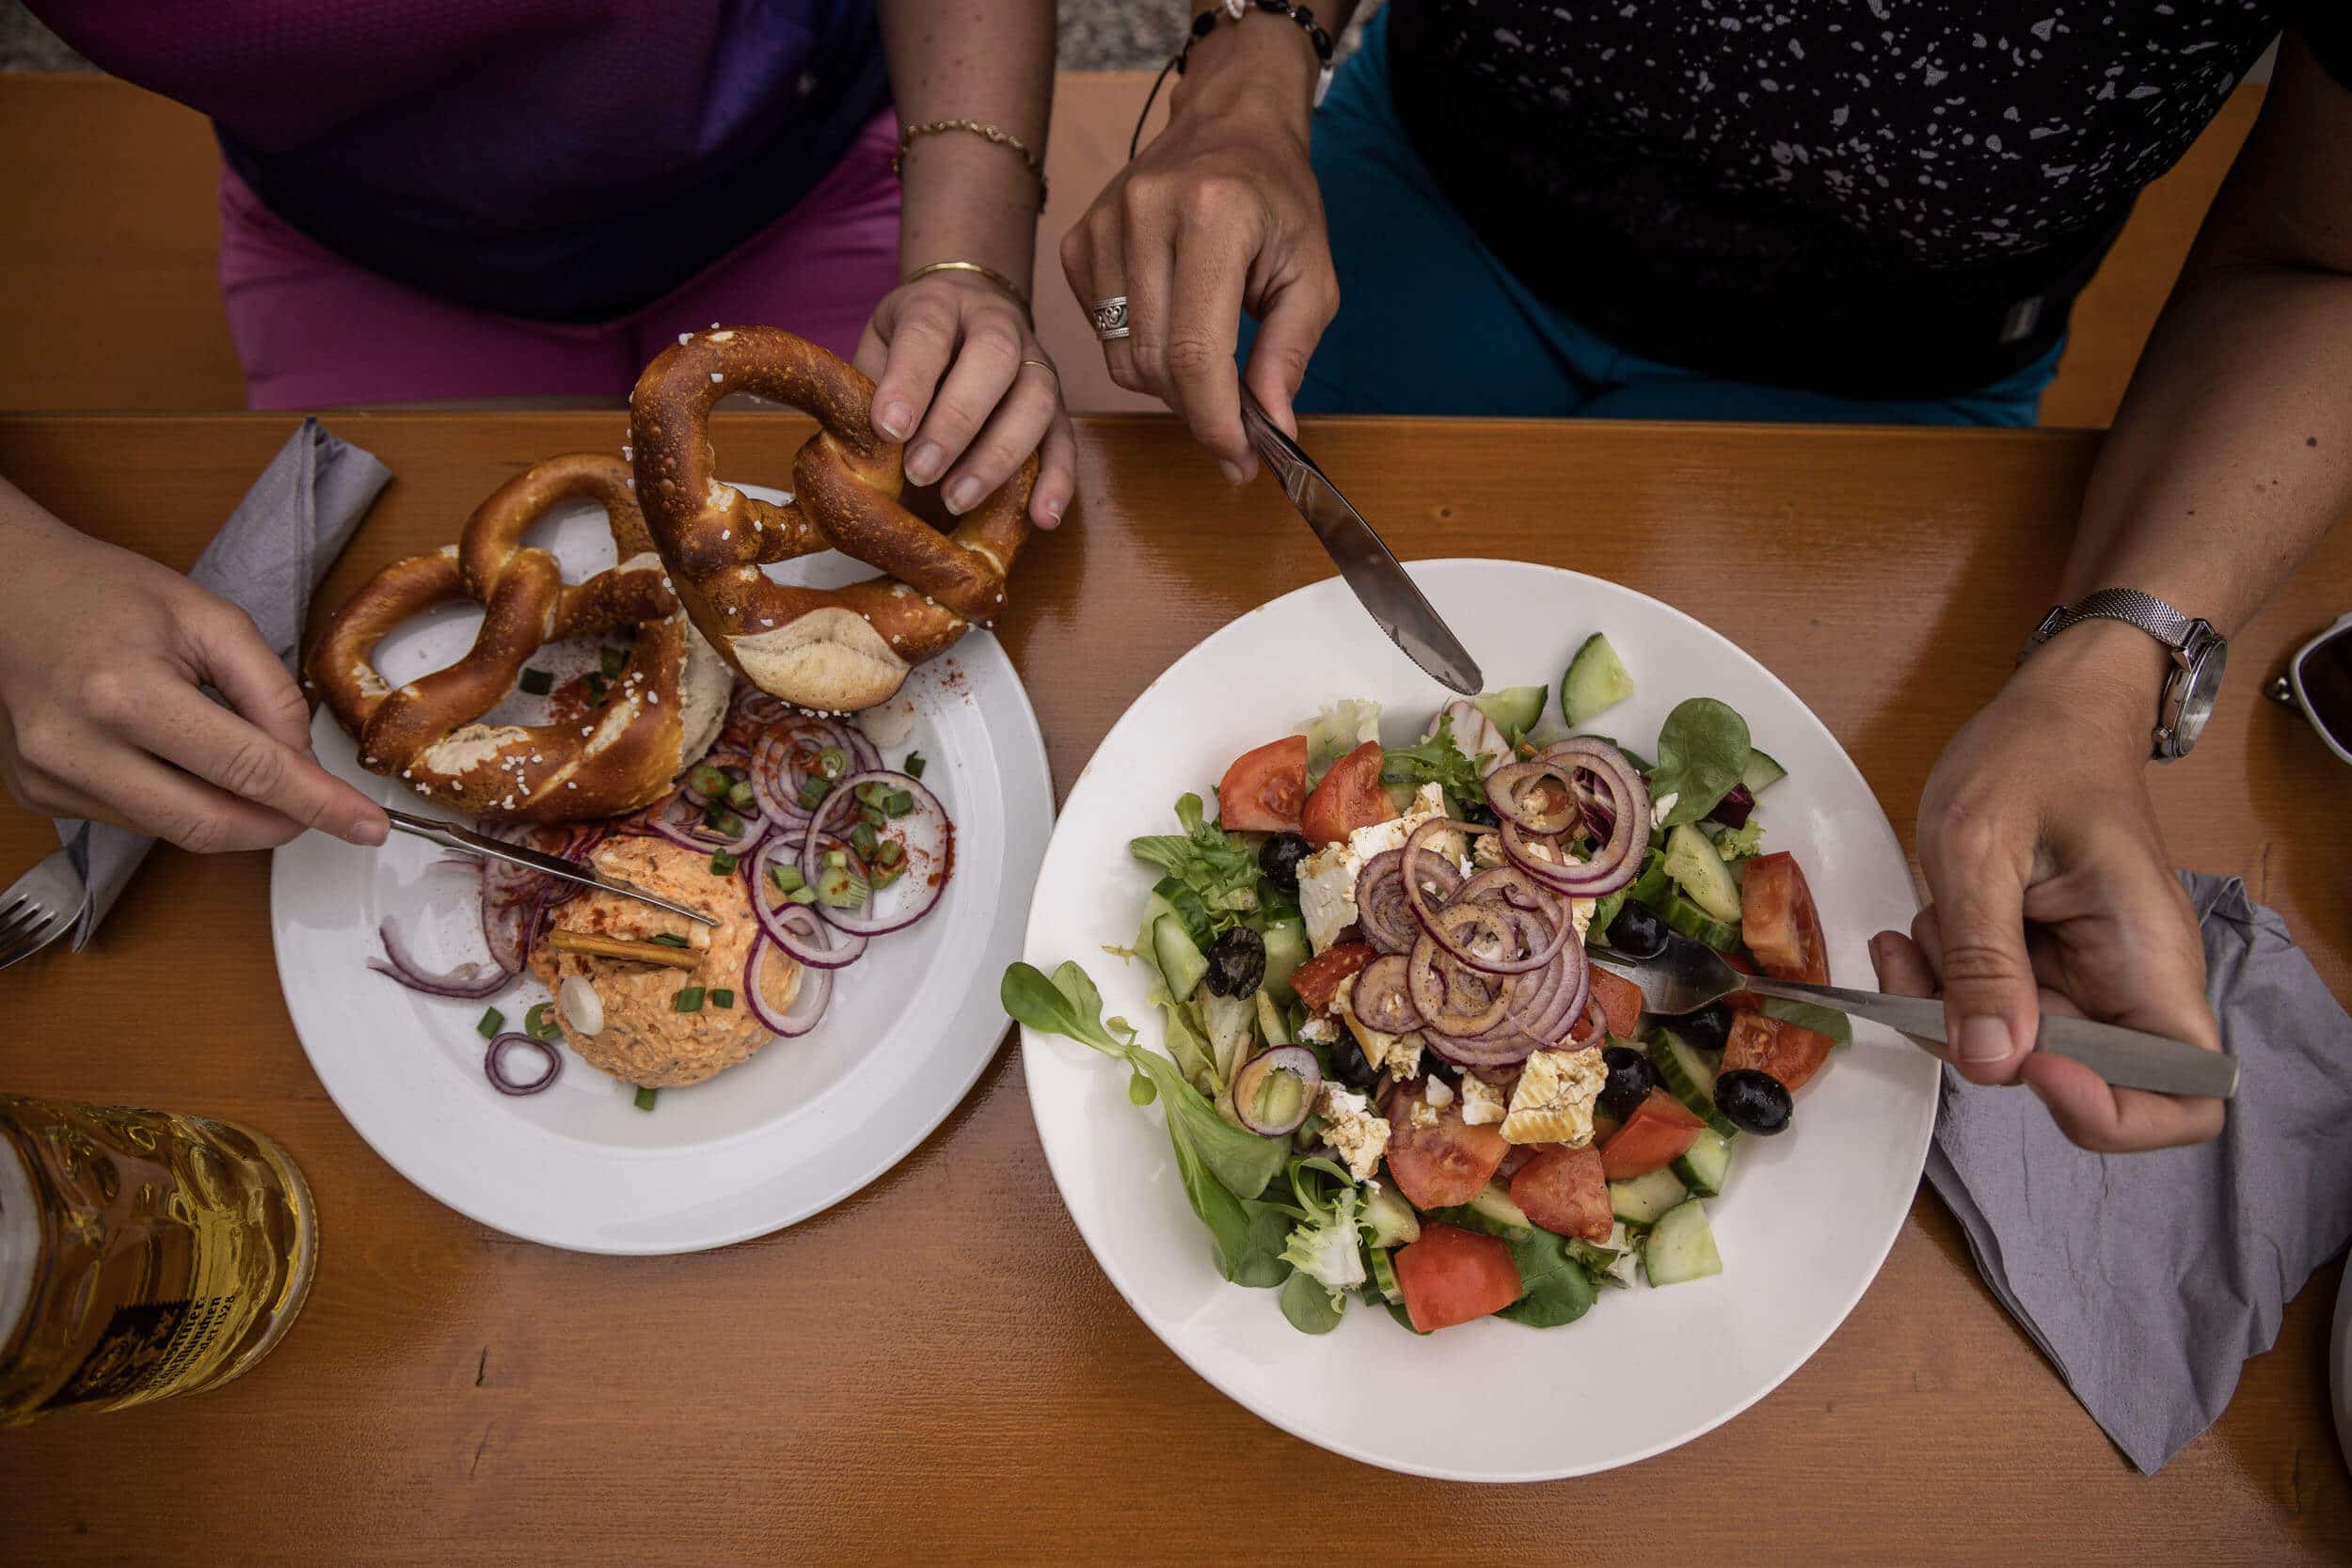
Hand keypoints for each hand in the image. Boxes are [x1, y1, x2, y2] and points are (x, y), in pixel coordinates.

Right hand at [0, 518, 387, 851]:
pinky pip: (138, 820)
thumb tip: (303, 760)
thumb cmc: (106, 593)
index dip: (317, 804)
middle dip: (280, 824)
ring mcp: (53, 779)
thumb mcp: (209, 618)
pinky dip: (182, 802)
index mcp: (124, 693)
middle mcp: (79, 748)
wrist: (8, 589)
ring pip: (175, 831)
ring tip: (246, 766)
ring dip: (233, 813)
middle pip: (210, 824)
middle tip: (321, 807)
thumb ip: (268, 690)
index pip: (246, 770)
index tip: (367, 825)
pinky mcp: (41, 795)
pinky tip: (182, 760)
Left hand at [854, 269, 1075, 529]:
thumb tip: (859, 455)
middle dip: (956, 421)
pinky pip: (1066, 439)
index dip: (909, 381)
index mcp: (939, 302)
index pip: (928, 333)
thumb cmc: (910, 342)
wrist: (966, 306)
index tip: (888, 428)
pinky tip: (1041, 517)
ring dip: (999, 456)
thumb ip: (871, 388)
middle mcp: (996, 322)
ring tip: (957, 499)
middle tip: (920, 472)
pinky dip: (1058, 480)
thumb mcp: (879, 346)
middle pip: (994, 359)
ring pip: (1037, 399)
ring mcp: (1036, 361)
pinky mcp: (1058, 402)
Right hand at [1057, 23, 1337, 482]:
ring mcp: (1102, 227)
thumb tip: (1271, 429)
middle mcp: (1146, 216)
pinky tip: (1172, 323)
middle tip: (1235, 422)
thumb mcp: (1311, 274)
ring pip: (1121, 359)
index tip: (1239, 459)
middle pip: (1154, 363)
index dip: (1214, 420)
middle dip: (1197, 410)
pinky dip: (1138, 351)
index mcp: (1212, 217)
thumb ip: (1289, 354)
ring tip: (1208, 365)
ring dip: (1168, 385)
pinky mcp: (1078, 243)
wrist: (1227, 123)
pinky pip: (1101, 335)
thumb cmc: (1277, 198)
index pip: (1195, 350)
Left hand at [1872, 624, 2223, 1150]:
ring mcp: (2084, 979)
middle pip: (2075, 1082)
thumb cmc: (2032, 757)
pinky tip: (1913, 937)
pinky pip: (1989, 1009)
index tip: (2031, 1063)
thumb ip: (1982, 960)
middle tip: (1916, 975)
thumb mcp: (1981, 850)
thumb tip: (1992, 1063)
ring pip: (2013, 1049)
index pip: (2185, 1097)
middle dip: (1982, 1044)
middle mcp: (2129, 983)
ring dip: (1946, 1009)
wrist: (2049, 711)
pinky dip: (1939, 986)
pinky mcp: (2042, 969)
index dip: (2111, 1114)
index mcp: (2148, 959)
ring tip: (1913, 935)